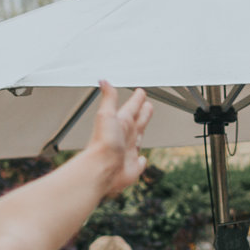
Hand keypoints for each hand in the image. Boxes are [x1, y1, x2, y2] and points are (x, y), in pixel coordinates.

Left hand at [82, 82, 153, 196]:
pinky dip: (142, 160)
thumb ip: (108, 98)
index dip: (136, 100)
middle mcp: (124, 136)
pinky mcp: (132, 167)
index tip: (140, 92)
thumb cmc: (103, 143)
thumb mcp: (106, 114)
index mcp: (120, 123)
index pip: (131, 108)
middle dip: (142, 112)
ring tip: (146, 125)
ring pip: (138, 137)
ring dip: (142, 129)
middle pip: (136, 121)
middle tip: (147, 104)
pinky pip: (140, 162)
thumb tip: (103, 80)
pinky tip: (142, 158)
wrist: (102, 168)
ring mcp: (128, 151)